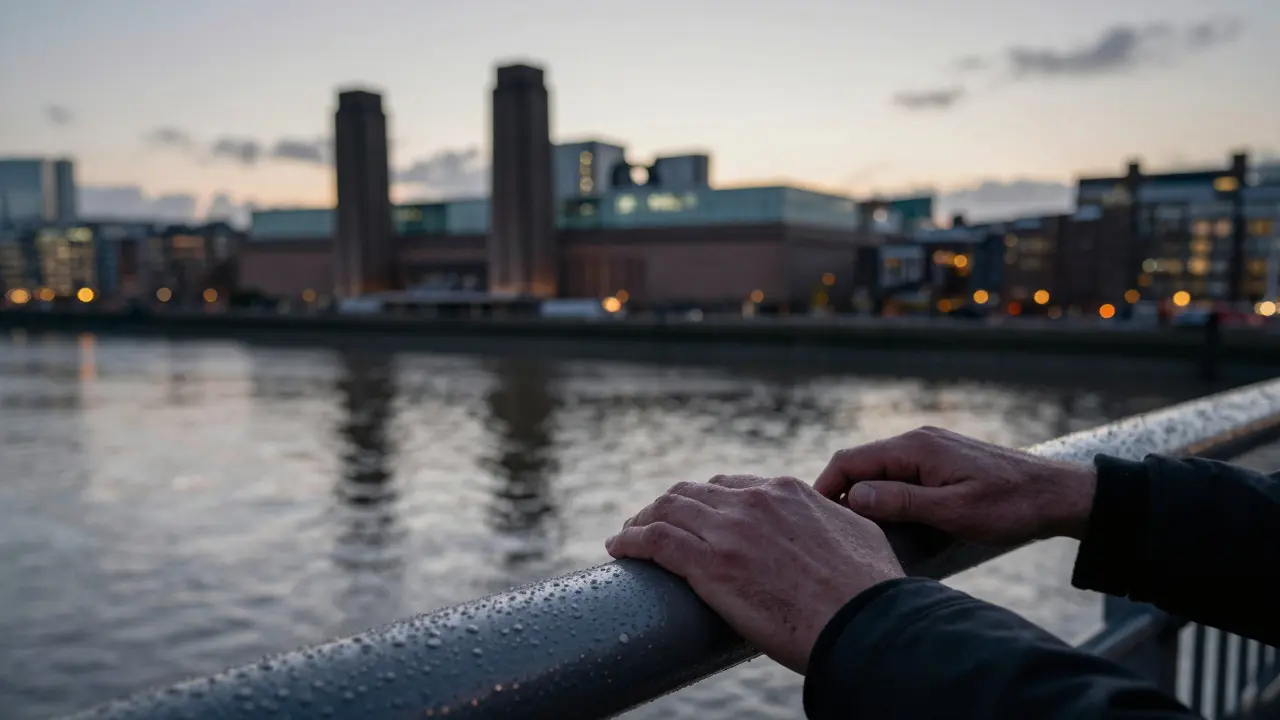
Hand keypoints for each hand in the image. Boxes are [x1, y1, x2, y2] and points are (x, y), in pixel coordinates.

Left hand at [606, 474, 903, 673]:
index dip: (707, 501)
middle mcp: (752, 502)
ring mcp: (728, 531)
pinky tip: (618, 549)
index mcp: (785, 492)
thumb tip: (835, 524)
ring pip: (667, 510)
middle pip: (692, 492)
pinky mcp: (708, 565)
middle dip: (668, 506)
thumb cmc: (869, 590)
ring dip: (642, 520)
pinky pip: (654, 542)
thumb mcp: (859, 533)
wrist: (863, 621)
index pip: (731, 485)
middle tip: (652, 523)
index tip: (697, 517)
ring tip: (629, 535)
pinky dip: (630, 541)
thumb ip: (835, 520)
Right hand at [814, 427, 1096, 546]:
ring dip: (863, 496)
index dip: (825, 487)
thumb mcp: (953, 511)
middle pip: (860, 463)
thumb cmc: (1010, 506)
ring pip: (879, 470)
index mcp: (915, 448)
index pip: (850, 461)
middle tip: (827, 529)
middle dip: (838, 493)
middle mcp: (918, 440)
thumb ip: (902, 502)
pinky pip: (898, 473)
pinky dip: (884, 494)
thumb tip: (853, 497)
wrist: (1058, 494)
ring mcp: (930, 448)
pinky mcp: (942, 461)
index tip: (812, 518)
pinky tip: (887, 520)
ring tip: (853, 530)